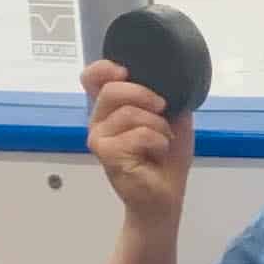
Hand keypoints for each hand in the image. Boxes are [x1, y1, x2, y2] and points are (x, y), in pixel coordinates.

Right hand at [84, 57, 193, 224]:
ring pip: (128, 113)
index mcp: (111, 108)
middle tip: (162, 108)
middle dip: (143, 94)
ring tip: (162, 141)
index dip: (103, 69)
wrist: (166, 195)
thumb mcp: (172, 117)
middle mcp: (99, 121)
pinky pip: (137, 134)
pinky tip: (157, 153)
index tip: (124, 71)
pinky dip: (157, 141)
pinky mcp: (106, 154)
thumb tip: (166, 76)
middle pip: (111, 90)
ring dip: (157, 126)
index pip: (91, 78)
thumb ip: (163, 95)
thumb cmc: (166, 157)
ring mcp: (99, 138)